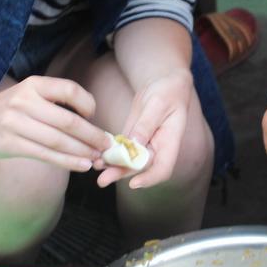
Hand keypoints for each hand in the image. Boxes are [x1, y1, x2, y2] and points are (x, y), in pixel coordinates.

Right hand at [0, 76, 108, 172]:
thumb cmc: (7, 109)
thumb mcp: (28, 94)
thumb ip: (54, 103)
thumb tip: (90, 123)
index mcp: (34, 85)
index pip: (69, 90)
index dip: (87, 103)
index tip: (94, 116)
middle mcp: (25, 101)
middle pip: (68, 121)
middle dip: (92, 136)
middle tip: (108, 146)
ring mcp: (16, 123)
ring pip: (59, 141)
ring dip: (82, 152)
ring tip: (97, 159)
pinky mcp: (10, 144)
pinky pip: (46, 155)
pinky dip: (67, 161)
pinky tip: (81, 165)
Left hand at [96, 69, 193, 189]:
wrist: (164, 83)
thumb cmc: (168, 91)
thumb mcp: (158, 104)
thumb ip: (146, 124)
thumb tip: (135, 144)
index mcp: (170, 142)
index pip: (163, 168)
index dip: (149, 178)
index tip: (133, 183)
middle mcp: (158, 148)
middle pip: (140, 168)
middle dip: (121, 174)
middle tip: (103, 180)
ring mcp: (145, 144)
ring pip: (128, 161)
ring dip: (112, 167)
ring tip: (96, 167)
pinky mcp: (133, 137)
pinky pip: (121, 150)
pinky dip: (110, 154)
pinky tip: (97, 156)